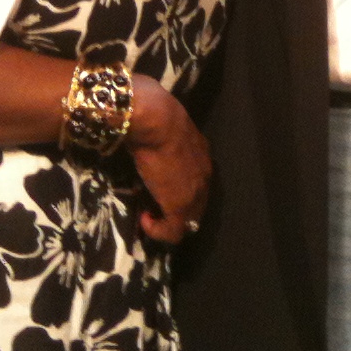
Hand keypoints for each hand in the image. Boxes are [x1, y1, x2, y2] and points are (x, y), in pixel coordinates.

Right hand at [126, 75, 210, 244]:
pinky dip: (158, 231)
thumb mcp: (166, 130)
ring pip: (188, 221)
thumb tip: (148, 142)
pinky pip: (173, 232)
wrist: (156, 121)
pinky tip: (145, 220)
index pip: (197, 182)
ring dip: (167, 222)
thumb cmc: (157, 118)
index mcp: (202, 155)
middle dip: (175, 210)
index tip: (158, 190)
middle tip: (153, 208)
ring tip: (149, 215)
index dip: (178, 190)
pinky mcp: (180, 206)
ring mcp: (195, 192)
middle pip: (196, 204)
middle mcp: (205, 175)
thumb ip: (164, 142)